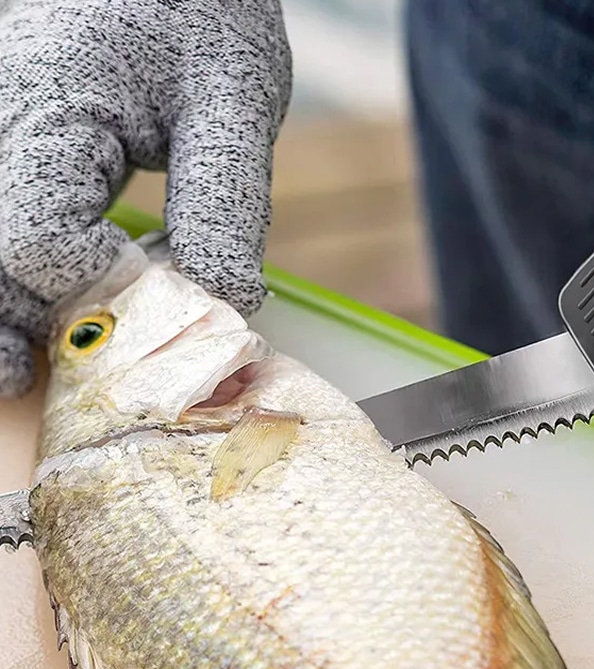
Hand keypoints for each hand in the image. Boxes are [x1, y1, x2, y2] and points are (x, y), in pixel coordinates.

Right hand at [0, 0, 291, 396]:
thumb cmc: (204, 16)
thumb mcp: (234, 100)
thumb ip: (222, 203)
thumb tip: (219, 302)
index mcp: (50, 105)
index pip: (34, 236)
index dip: (89, 287)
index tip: (147, 290)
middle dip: (16, 320)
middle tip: (44, 372)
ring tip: (17, 369)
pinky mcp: (5, 139)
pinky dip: (2, 275)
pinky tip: (19, 311)